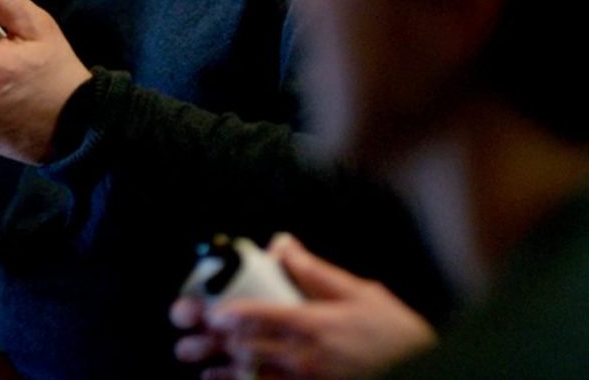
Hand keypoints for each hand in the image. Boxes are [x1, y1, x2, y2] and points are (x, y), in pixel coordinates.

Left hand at [170, 235, 435, 378]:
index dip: (234, 316)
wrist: (424, 369)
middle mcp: (307, 356)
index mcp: (316, 324)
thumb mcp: (359, 293)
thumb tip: (281, 244)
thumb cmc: (393, 333)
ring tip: (196, 362)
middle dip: (215, 343)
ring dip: (222, 368)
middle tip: (186, 338)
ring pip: (254, 374)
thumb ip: (314, 271)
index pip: (266, 318)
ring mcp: (307, 379)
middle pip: (250, 349)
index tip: (212, 313)